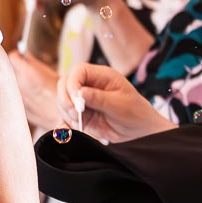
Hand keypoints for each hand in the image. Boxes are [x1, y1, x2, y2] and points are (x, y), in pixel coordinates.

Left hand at [7, 50, 62, 131]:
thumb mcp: (52, 74)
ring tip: (34, 84)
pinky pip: (18, 98)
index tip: (22, 57)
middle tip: (28, 70)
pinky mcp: (22, 109)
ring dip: (20, 82)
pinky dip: (23, 95)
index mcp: (28, 75)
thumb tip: (25, 55)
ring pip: (13, 85)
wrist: (70, 118)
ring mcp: (19, 99)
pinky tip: (36, 97)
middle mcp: (20, 87)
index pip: (12, 58)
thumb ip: (35, 64)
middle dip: (17, 69)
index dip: (17, 56)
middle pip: (10, 71)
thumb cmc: (65, 95)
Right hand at [58, 63, 172, 142]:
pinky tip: (71, 128)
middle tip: (75, 113)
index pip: (79, 71)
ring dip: (66, 112)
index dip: (73, 82)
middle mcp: (90, 85)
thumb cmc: (135, 113)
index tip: (76, 98)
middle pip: (65, 84)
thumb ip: (99, 98)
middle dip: (66, 99)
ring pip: (63, 100)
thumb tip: (79, 93)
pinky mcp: (80, 113)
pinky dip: (65, 122)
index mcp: (102, 76)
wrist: (139, 131)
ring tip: (80, 123)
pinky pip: (65, 114)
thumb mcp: (120, 105)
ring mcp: (84, 99)